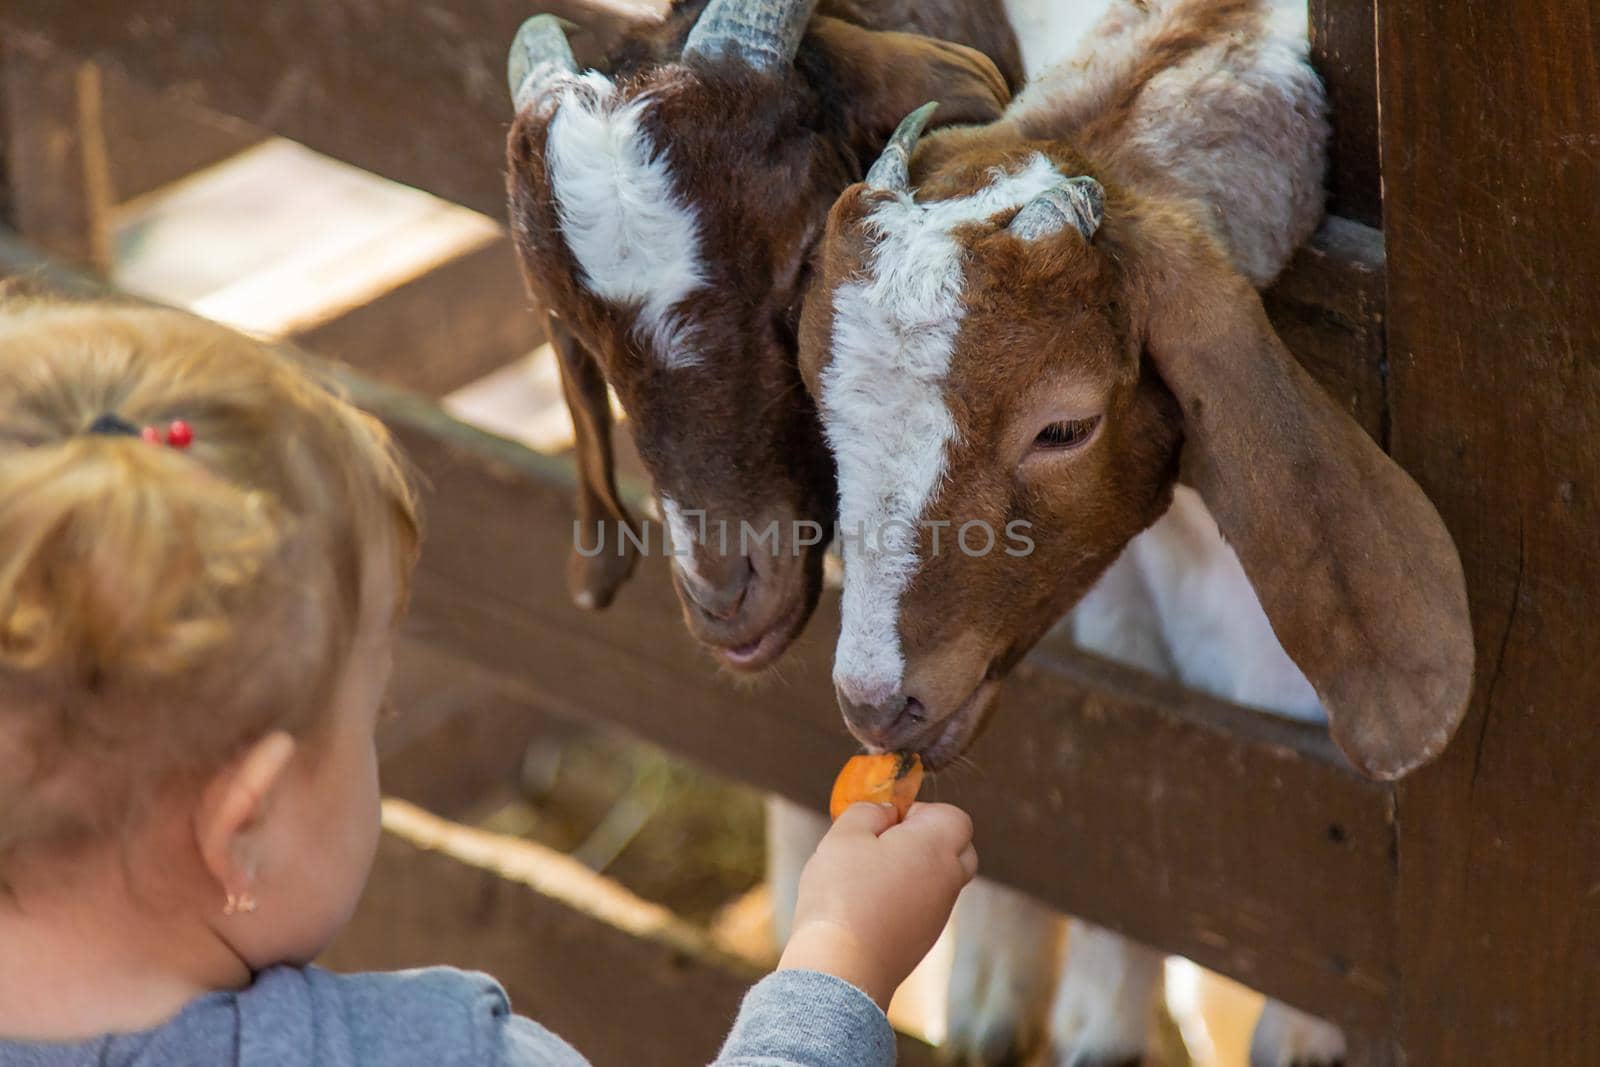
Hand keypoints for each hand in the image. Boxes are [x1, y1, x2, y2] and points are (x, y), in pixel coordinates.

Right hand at [777, 802, 977, 1008]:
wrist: (843, 969)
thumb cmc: (842, 895)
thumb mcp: (844, 835)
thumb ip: (869, 811)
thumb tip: (886, 813)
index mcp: (935, 847)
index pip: (956, 817)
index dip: (922, 811)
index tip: (887, 821)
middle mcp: (947, 880)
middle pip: (959, 848)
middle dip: (928, 839)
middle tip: (885, 843)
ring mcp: (939, 913)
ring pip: (941, 878)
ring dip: (915, 870)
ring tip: (869, 875)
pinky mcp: (925, 939)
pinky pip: (926, 905)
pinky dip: (906, 898)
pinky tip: (869, 904)